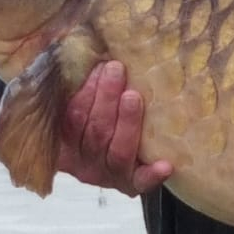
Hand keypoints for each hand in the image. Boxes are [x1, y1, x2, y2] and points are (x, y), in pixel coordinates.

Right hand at [57, 60, 172, 195]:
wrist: (112, 164)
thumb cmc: (97, 124)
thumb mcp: (78, 108)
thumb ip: (79, 88)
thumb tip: (91, 50)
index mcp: (67, 142)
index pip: (71, 119)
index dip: (84, 93)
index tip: (99, 66)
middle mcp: (85, 162)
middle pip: (95, 133)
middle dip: (105, 98)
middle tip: (116, 69)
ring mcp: (109, 175)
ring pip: (116, 153)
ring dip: (126, 123)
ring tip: (134, 97)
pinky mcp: (132, 184)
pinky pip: (141, 182)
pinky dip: (151, 174)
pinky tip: (165, 164)